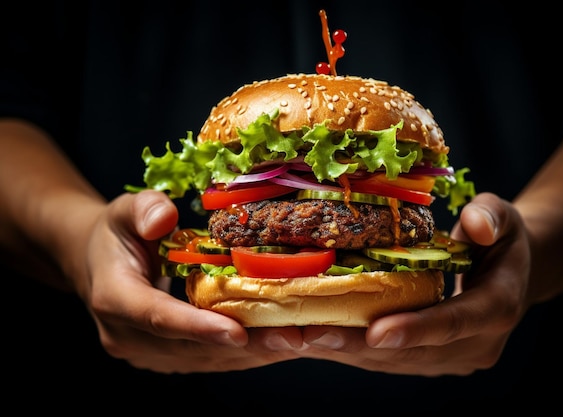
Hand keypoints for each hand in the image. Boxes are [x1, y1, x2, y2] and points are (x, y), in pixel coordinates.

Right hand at [75, 190, 302, 372]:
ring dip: (257, 353)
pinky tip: (282, 343)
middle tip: (295, 338)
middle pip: (194, 346)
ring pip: (209, 359)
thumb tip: (166, 218)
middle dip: (248, 344)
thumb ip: (144, 209)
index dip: (198, 327)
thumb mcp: (123, 211)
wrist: (97, 266)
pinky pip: (211, 360)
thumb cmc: (116, 235)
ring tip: (302, 342)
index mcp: (114, 298)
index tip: (238, 333)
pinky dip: (249, 353)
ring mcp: (148, 354)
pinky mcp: (167, 358)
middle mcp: (129, 337)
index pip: (158, 316)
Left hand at [295, 192, 530, 375]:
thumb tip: (474, 226)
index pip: (455, 322)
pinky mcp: (432, 361)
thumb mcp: (504, 218)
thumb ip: (491, 217)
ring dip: (346, 352)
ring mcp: (452, 358)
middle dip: (360, 345)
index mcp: (498, 307)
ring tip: (299, 339)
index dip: (416, 329)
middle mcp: (477, 344)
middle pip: (413, 351)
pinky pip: (388, 360)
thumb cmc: (501, 240)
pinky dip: (351, 350)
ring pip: (394, 362)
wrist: (512, 274)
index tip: (375, 333)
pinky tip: (314, 339)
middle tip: (310, 336)